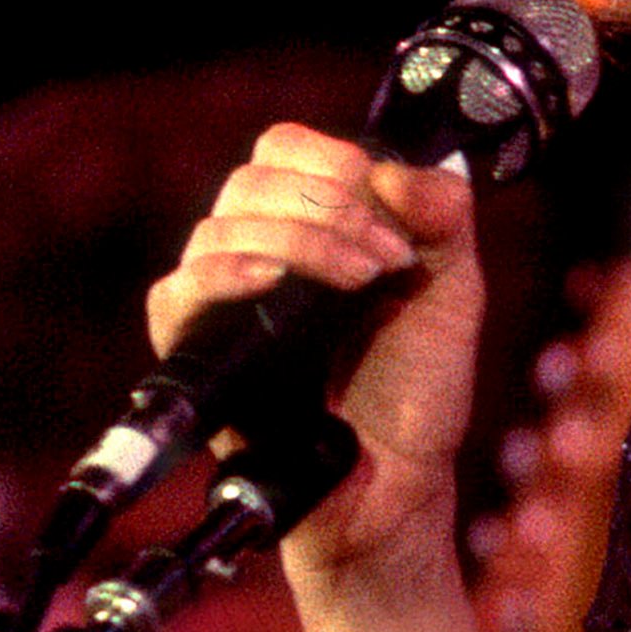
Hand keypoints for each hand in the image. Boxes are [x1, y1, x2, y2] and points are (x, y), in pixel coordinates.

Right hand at [139, 123, 488, 594]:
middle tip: (387, 262)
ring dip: (297, 243)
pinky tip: (269, 285)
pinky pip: (177, 291)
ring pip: (219, 228)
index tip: (390, 219)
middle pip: (253, 182)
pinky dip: (222, 275)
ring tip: (360, 285)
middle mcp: (259, 253)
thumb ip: (443, 217)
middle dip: (329, 209)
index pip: (287, 151)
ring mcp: (223, 300)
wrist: (397, 481)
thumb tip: (391, 170)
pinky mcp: (196, 350)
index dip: (334, 165)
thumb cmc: (418, 388)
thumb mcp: (454, 289)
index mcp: (312, 225)